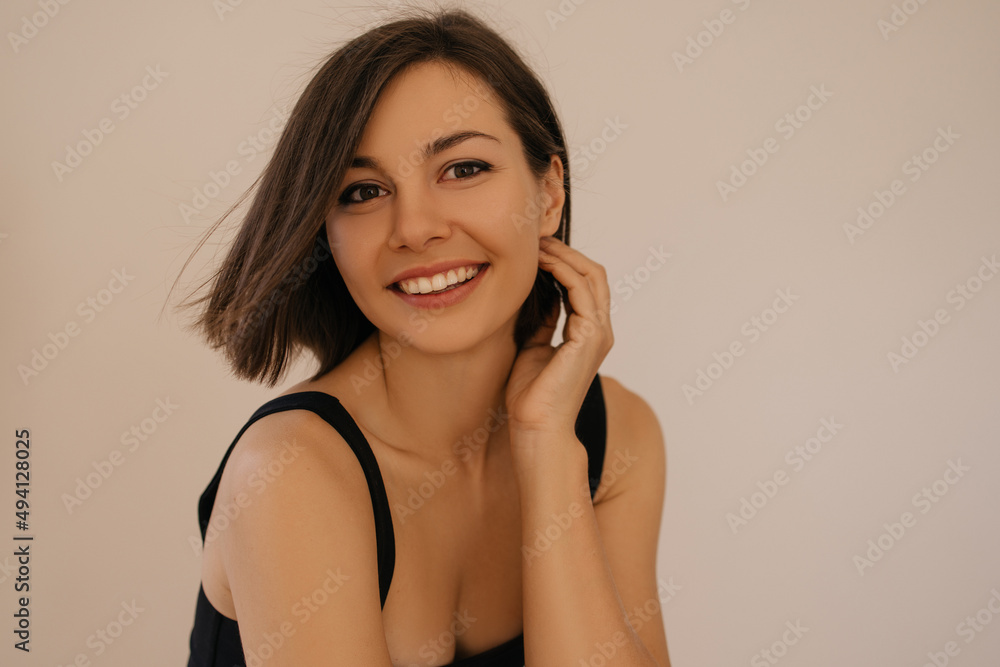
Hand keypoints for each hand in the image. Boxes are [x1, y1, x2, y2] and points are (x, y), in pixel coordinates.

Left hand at [505, 237, 613, 451]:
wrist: (536, 427)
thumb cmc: (532, 396)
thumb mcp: (535, 347)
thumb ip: (544, 322)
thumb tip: (540, 296)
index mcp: (589, 334)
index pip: (586, 284)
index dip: (565, 262)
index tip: (537, 250)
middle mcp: (599, 331)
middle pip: (594, 274)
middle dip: (566, 252)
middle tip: (537, 239)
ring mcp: (598, 333)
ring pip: (591, 276)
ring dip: (564, 256)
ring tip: (538, 245)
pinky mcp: (589, 337)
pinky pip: (580, 291)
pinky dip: (562, 271)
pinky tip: (541, 265)